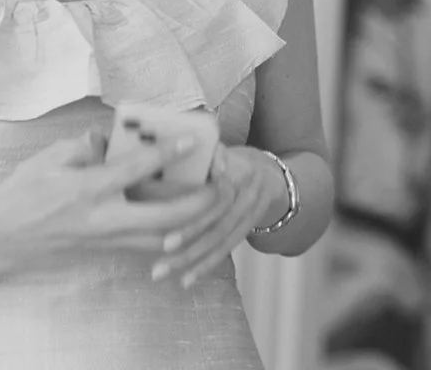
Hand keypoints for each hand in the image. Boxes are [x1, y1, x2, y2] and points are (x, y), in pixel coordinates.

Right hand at [0, 130, 216, 273]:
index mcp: (87, 189)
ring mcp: (104, 242)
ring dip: (190, 225)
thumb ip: (87, 146)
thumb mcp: (50, 159)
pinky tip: (184, 222)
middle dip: (197, 203)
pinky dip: (168, 238)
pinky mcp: (103, 254)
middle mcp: (101, 220)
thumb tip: (114, 137)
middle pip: (163, 219)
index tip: (190, 140)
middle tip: (218, 183)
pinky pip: (144, 249)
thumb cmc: (20, 194)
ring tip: (210, 203)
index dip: (166, 153)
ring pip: (160, 242)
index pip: (135, 170)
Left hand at [151, 145, 285, 287]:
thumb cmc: (231, 160)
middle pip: (218, 223)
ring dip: (193, 260)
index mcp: (240, 171)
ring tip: (161, 272)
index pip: (219, 197)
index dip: (196, 219)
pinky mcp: (248, 228)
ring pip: (222, 239)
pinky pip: (227, 248)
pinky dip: (206, 265)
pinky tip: (186, 280)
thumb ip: (205, 156)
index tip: (167, 236)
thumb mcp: (221, 150)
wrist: (270, 175)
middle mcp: (250, 194)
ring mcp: (252, 212)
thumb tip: (168, 160)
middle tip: (159, 256)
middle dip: (188, 239)